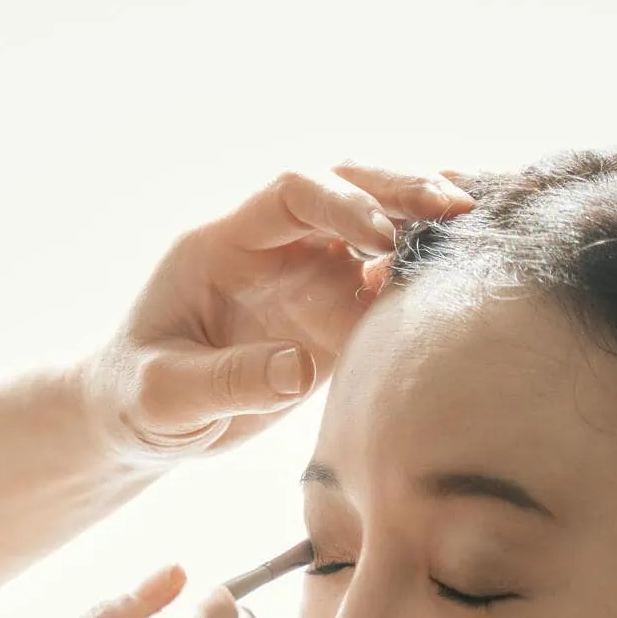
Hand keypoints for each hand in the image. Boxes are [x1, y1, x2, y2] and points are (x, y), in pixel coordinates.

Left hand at [79, 165, 473, 461]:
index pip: (291, 197)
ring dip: (425, 231)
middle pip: (346, 192)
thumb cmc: (134, 401)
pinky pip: (386, 294)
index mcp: (222, 247)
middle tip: (458, 211)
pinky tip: (472, 277)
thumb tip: (300, 367)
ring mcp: (305, 285)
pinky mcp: (330, 326)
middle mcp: (271, 253)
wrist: (135, 425)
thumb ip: (226, 380)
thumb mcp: (164, 396)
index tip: (381, 241)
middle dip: (401, 193)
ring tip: (483, 237)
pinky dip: (427, 282)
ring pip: (377, 238)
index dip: (341, 205)